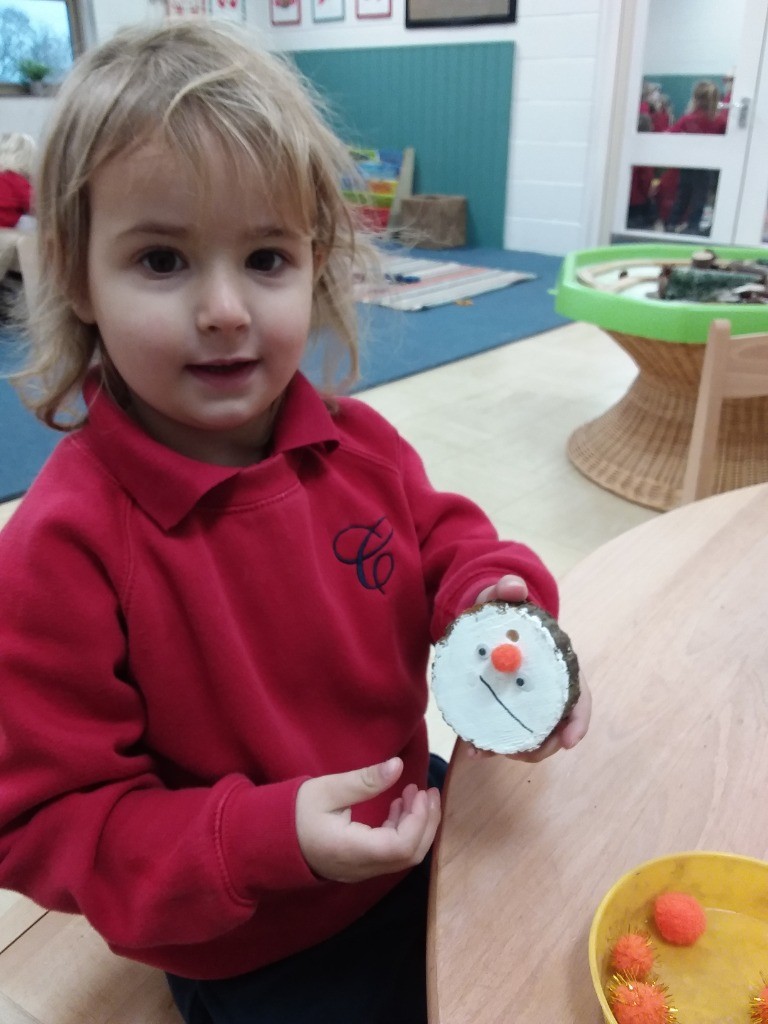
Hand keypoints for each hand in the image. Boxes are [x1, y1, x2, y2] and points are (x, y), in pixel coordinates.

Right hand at [295, 757, 440, 882]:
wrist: (268, 841)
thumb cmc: (293, 814)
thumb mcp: (327, 790)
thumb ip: (364, 781)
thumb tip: (397, 766)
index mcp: (353, 851)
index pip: (401, 847)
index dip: (419, 821)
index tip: (420, 792)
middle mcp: (361, 868)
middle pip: (409, 856)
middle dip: (427, 824)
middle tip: (429, 792)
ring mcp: (361, 870)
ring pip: (402, 857)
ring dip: (416, 826)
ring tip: (415, 793)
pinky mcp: (359, 865)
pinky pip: (390, 854)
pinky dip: (402, 831)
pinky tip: (398, 807)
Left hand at [469, 575, 591, 762]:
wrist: (488, 622)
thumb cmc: (504, 612)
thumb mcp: (504, 597)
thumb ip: (507, 589)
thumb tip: (513, 587)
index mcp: (558, 667)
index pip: (579, 697)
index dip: (578, 721)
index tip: (570, 742)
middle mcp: (547, 690)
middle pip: (555, 727)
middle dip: (539, 746)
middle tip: (514, 752)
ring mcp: (526, 702)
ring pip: (529, 736)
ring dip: (512, 749)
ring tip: (485, 750)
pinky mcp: (504, 708)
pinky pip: (504, 732)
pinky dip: (491, 743)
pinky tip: (474, 748)